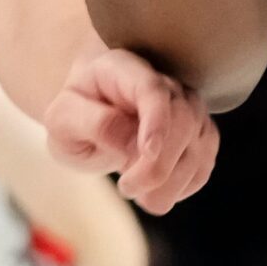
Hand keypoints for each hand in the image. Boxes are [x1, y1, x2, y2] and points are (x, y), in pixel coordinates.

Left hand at [42, 48, 217, 212]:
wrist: (89, 115)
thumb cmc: (74, 114)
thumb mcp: (62, 120)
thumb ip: (93, 124)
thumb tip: (131, 143)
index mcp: (124, 69)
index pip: (152, 89)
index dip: (157, 121)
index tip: (148, 154)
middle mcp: (165, 82)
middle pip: (183, 119)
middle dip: (158, 165)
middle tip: (126, 188)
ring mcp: (187, 106)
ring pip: (200, 144)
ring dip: (171, 183)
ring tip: (138, 196)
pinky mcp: (198, 133)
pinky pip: (204, 163)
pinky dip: (183, 187)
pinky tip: (156, 193)